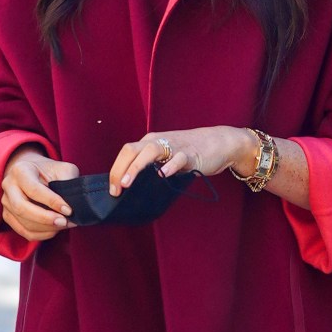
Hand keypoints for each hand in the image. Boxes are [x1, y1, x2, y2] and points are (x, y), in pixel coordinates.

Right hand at [2, 148, 78, 241]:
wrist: (33, 172)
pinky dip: (42, 234)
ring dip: (46, 228)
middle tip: (64, 222)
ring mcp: (6, 202)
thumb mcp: (62, 168)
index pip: (34, 190)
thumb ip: (68, 181)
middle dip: (45, 219)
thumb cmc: (49, 171)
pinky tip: (55, 229)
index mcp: (20, 170)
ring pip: (23, 223)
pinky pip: (24, 232)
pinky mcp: (8, 216)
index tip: (69, 210)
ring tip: (64, 225)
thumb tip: (74, 202)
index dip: (52, 202)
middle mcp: (8, 186)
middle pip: (22, 208)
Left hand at [108, 126, 252, 194]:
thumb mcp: (165, 157)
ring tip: (128, 183)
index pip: (126, 153)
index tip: (113, 190)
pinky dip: (169, 166)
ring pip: (150, 151)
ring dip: (136, 167)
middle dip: (120, 170)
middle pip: (131, 150)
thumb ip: (151, 168)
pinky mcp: (190, 153)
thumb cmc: (188, 153)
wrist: (218, 142)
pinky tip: (163, 175)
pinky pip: (178, 158)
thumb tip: (133, 188)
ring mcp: (174, 146)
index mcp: (149, 142)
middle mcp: (157, 141)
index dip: (116, 170)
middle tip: (117, 190)